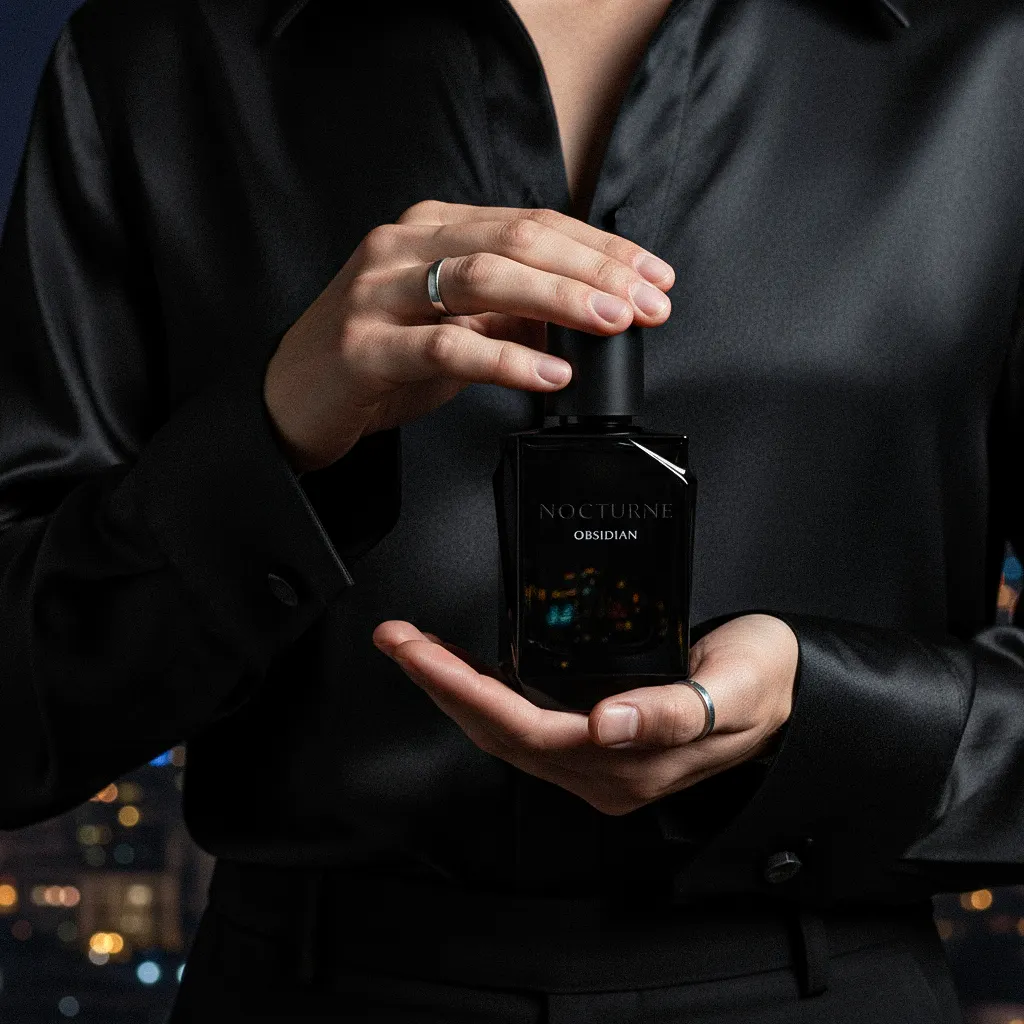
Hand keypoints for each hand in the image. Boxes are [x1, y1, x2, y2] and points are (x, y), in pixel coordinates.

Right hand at [264, 200, 673, 472]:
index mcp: (430, 229)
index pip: (532, 223)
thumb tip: (588, 312)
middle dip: (594, 270)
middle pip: (516, 241)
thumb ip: (512, 313)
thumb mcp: (454, 325)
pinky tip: (550, 371)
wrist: (293, 400)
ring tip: (611, 323)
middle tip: (647, 302)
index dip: (600, 248)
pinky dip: (507, 358)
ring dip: (559, 299)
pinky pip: (446, 345)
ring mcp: (378, 292)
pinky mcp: (364, 345)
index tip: (653, 277)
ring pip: (483, 278)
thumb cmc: (376, 358)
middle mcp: (403, 247)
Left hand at [372, 614, 797, 815]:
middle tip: (396, 638)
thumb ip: (674, 712)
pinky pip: (524, 725)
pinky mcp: (596, 744)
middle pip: (499, 733)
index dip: (466, 692)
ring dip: (453, 690)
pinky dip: (484, 694)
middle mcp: (603, 772)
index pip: (525, 730)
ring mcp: (597, 763)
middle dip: (439, 686)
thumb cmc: (763, 682)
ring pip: (504, 733)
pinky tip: (465, 668)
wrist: (786, 694)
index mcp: (631, 762)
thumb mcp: (735, 688)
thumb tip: (608, 722)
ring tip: (414, 648)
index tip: (422, 652)